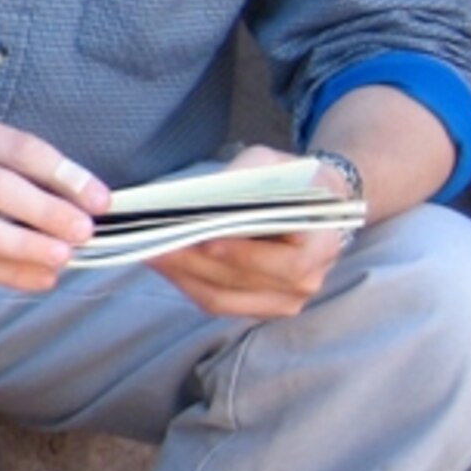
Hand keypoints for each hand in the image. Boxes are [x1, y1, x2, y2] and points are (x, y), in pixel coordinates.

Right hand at [0, 108, 106, 290]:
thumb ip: (14, 168)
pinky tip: (39, 277)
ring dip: (27, 246)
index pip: (20, 149)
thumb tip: (81, 205)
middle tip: (84, 232)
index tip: (100, 200)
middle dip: (47, 212)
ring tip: (62, 257)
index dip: (65, 175)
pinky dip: (8, 273)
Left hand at [147, 144, 352, 317]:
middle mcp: (307, 281)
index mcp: (322, 246)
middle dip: (196, 263)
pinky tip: (161, 262)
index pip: (285, 263)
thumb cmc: (291, 181)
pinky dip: (185, 282)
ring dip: (181, 275)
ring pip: (222, 298)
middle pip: (243, 281)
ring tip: (147, 251)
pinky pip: (216, 301)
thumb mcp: (275, 164)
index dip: (244, 255)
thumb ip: (247, 176)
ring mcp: (282, 300)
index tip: (204, 240)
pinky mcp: (257, 306)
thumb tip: (207, 194)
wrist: (312, 205)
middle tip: (156, 243)